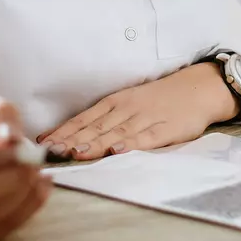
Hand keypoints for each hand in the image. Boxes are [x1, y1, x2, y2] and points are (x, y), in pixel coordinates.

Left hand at [36, 63, 238, 160]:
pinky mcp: (165, 129)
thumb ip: (105, 120)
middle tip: (51, 152)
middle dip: (71, 140)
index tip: (43, 143)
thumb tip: (73, 136)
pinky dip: (131, 144)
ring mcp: (145, 119)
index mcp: (115, 103)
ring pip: (115, 133)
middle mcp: (126, 109)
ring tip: (76, 152)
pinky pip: (146, 138)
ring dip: (95, 143)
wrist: (197, 89)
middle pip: (95, 127)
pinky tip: (118, 151)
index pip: (84, 119)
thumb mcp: (129, 103)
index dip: (63, 131)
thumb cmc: (159, 99)